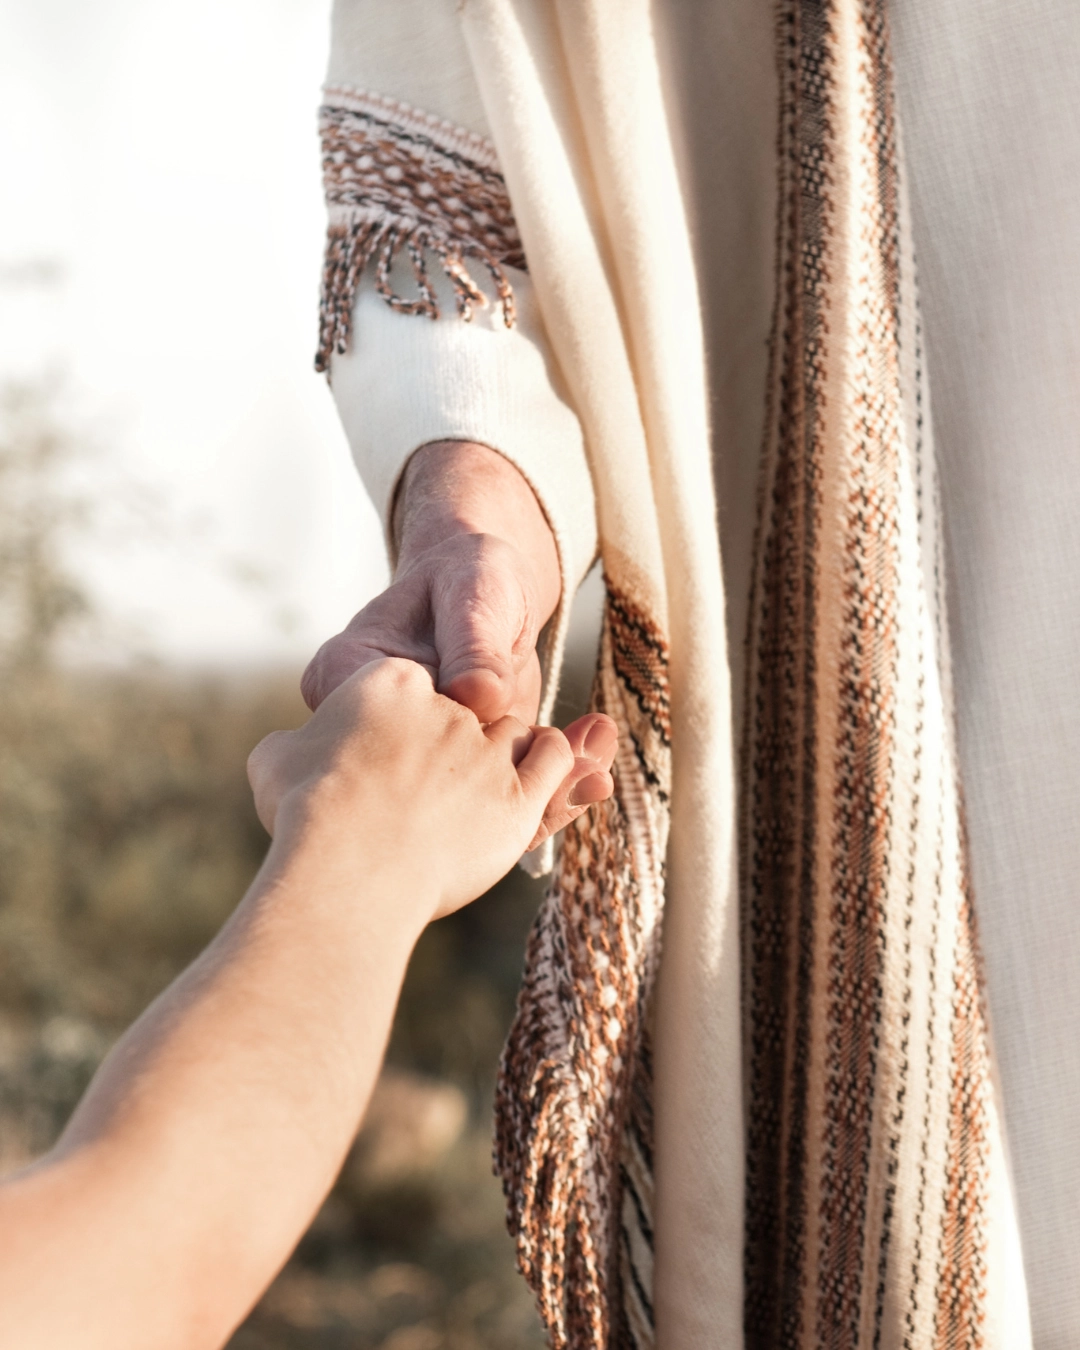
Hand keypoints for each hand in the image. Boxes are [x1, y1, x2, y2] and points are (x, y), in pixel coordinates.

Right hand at [251, 659, 616, 923]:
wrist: (348, 872)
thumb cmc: (303, 815)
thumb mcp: (276, 762)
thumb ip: (293, 747)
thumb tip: (294, 751)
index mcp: (388, 679)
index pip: (410, 684)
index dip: (402, 719)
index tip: (388, 753)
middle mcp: (447, 705)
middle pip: (468, 712)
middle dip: (458, 741)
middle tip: (430, 785)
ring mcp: (487, 750)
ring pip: (518, 732)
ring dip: (516, 749)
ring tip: (490, 781)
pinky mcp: (520, 795)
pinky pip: (555, 762)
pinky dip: (563, 762)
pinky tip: (541, 772)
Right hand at [301, 441, 602, 842]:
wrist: (486, 588)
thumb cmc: (467, 576)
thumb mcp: (471, 591)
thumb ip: (472, 641)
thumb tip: (481, 697)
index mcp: (346, 678)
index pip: (371, 735)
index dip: (437, 752)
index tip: (512, 748)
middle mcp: (376, 729)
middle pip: (427, 785)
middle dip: (510, 791)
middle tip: (586, 775)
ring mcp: (424, 757)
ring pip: (471, 807)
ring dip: (542, 798)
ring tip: (596, 774)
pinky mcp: (467, 771)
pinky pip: (503, 800)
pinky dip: (554, 792)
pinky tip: (595, 771)